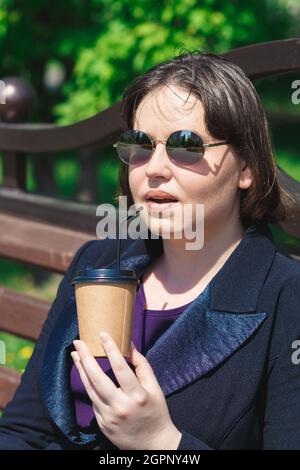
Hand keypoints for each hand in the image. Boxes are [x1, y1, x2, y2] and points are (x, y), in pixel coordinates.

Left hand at [71, 333, 181, 449]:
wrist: (153, 445)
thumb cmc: (156, 412)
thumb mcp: (155, 388)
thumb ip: (142, 366)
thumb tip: (130, 346)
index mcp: (137, 396)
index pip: (121, 368)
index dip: (111, 349)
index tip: (103, 334)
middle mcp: (121, 407)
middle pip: (97, 379)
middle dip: (85, 358)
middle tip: (78, 343)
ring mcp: (109, 417)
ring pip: (90, 390)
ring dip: (81, 370)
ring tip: (76, 354)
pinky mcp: (102, 424)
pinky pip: (93, 401)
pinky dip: (89, 386)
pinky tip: (86, 374)